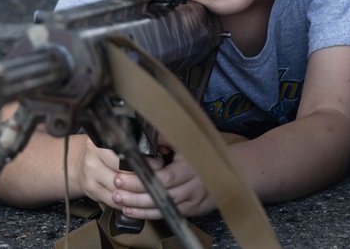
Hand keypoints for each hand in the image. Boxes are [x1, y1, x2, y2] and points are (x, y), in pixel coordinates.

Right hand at [70, 136, 161, 208]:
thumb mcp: (117, 141)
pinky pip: (113, 201)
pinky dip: (127, 201)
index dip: (144, 161)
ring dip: (136, 192)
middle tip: (156, 177)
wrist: (82, 162)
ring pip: (119, 189)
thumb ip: (135, 142)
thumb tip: (162, 145)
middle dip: (142, 178)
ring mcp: (90, 176)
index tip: (158, 164)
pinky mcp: (91, 191)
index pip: (125, 155)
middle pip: (122, 174)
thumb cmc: (106, 151)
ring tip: (148, 187)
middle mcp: (93, 158)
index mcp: (100, 142)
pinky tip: (135, 196)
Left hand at [111, 131, 247, 218]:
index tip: (123, 176)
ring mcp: (192, 201)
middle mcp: (192, 186)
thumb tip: (143, 134)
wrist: (234, 171)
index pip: (164, 178)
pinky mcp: (191, 211)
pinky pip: (167, 214)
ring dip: (138, 207)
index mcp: (191, 167)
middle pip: (161, 195)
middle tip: (116, 191)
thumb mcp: (190, 141)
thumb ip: (167, 140)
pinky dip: (148, 214)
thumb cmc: (209, 153)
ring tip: (119, 202)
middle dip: (135, 195)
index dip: (142, 180)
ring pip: (162, 207)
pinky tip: (132, 211)